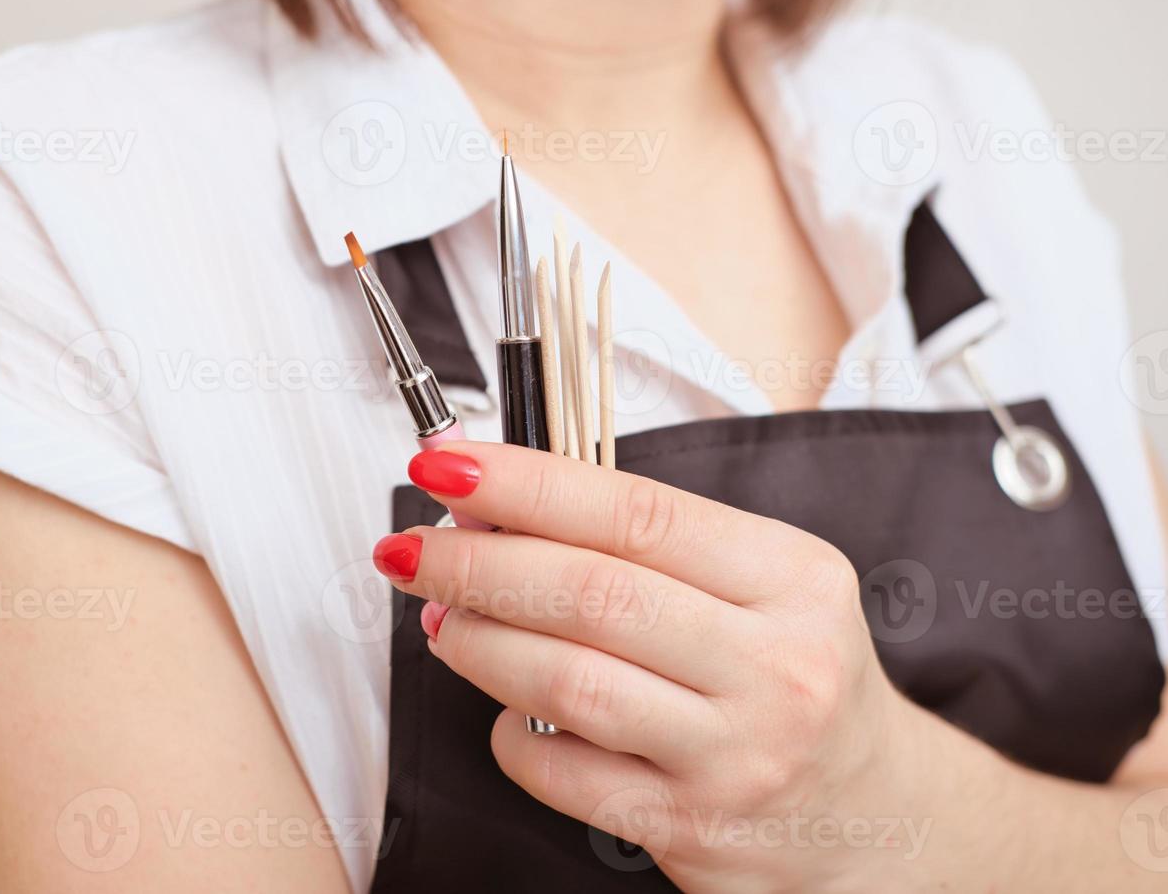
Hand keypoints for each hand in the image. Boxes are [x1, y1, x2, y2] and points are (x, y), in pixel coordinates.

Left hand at [371, 442, 941, 892]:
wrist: (878, 820)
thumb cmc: (798, 681)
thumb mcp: (765, 588)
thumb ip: (649, 545)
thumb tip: (499, 506)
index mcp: (792, 578)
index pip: (636, 512)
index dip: (526, 483)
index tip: (448, 463)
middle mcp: (774, 666)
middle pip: (590, 593)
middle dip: (477, 560)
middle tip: (413, 546)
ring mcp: (736, 755)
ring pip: (567, 682)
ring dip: (477, 641)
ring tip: (443, 617)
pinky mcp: (693, 829)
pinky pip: (563, 773)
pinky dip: (509, 735)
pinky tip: (503, 712)